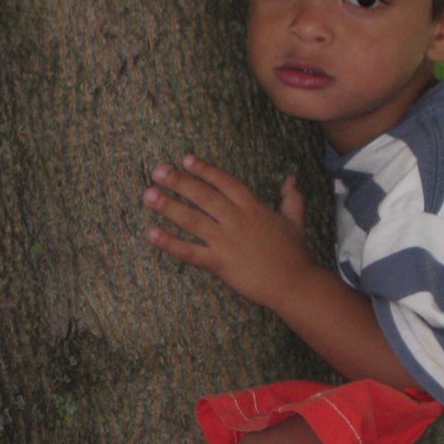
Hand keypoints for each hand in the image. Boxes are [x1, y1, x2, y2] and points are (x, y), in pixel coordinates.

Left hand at [143, 155, 313, 310]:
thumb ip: (292, 198)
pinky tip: (151, 234)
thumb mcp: (295, 221)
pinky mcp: (219, 263)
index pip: (225, 182)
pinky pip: (189, 251)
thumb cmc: (295, 254)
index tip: (185, 159)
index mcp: (253, 208)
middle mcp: (236, 220)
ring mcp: (226, 242)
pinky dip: (169, 243)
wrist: (294, 284)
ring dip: (169, 206)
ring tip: (148, 195)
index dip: (205, 170)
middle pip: (203, 196)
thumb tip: (292, 178)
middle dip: (179, 182)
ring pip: (192, 220)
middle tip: (157, 171)